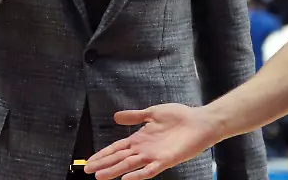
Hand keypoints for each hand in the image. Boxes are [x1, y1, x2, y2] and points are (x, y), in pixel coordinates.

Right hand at [84, 104, 218, 179]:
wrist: (200, 122)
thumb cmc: (179, 116)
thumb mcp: (152, 113)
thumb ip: (135, 117)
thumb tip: (115, 117)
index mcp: (140, 138)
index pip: (116, 148)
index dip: (103, 154)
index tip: (89, 161)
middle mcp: (143, 149)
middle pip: (119, 158)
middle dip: (103, 164)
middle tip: (88, 171)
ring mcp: (153, 156)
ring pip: (129, 165)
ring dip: (114, 171)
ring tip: (100, 176)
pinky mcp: (165, 160)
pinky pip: (149, 170)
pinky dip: (138, 175)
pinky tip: (126, 178)